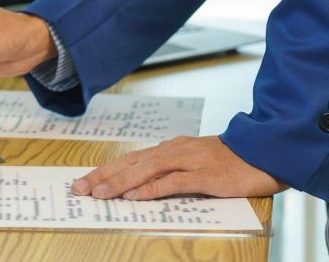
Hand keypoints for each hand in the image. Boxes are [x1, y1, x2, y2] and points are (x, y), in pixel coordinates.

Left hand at [72, 136, 286, 199]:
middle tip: (80, 188)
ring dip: (120, 182)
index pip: (130, 159)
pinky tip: (135, 196)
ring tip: (99, 193)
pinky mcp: (206, 175)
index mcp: (170, 149)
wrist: (266, 152)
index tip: (84, 181)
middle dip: (103, 175)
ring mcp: (190, 162)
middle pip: (132, 162)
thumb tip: (142, 185)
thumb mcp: (195, 163)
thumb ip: (171, 171)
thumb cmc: (230, 161)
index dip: (106, 170)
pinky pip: (174, 182)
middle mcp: (175, 151)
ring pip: (147, 170)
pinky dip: (152, 188)